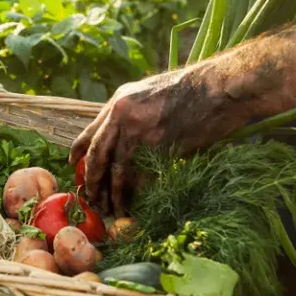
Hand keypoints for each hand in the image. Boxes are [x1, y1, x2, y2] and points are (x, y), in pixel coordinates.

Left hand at [69, 65, 251, 214]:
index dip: (79, 152)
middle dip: (92, 180)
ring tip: (112, 209)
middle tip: (91, 198)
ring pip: (116, 170)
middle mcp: (122, 115)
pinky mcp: (159, 146)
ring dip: (113, 194)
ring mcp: (139, 130)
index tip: (73, 166)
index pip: (90, 132)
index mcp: (119, 102)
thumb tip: (122, 140)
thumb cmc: (194, 91)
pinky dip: (135, 195)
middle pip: (97, 155)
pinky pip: (140, 177)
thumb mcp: (150, 94)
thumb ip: (132, 114)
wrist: (222, 86)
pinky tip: (134, 206)